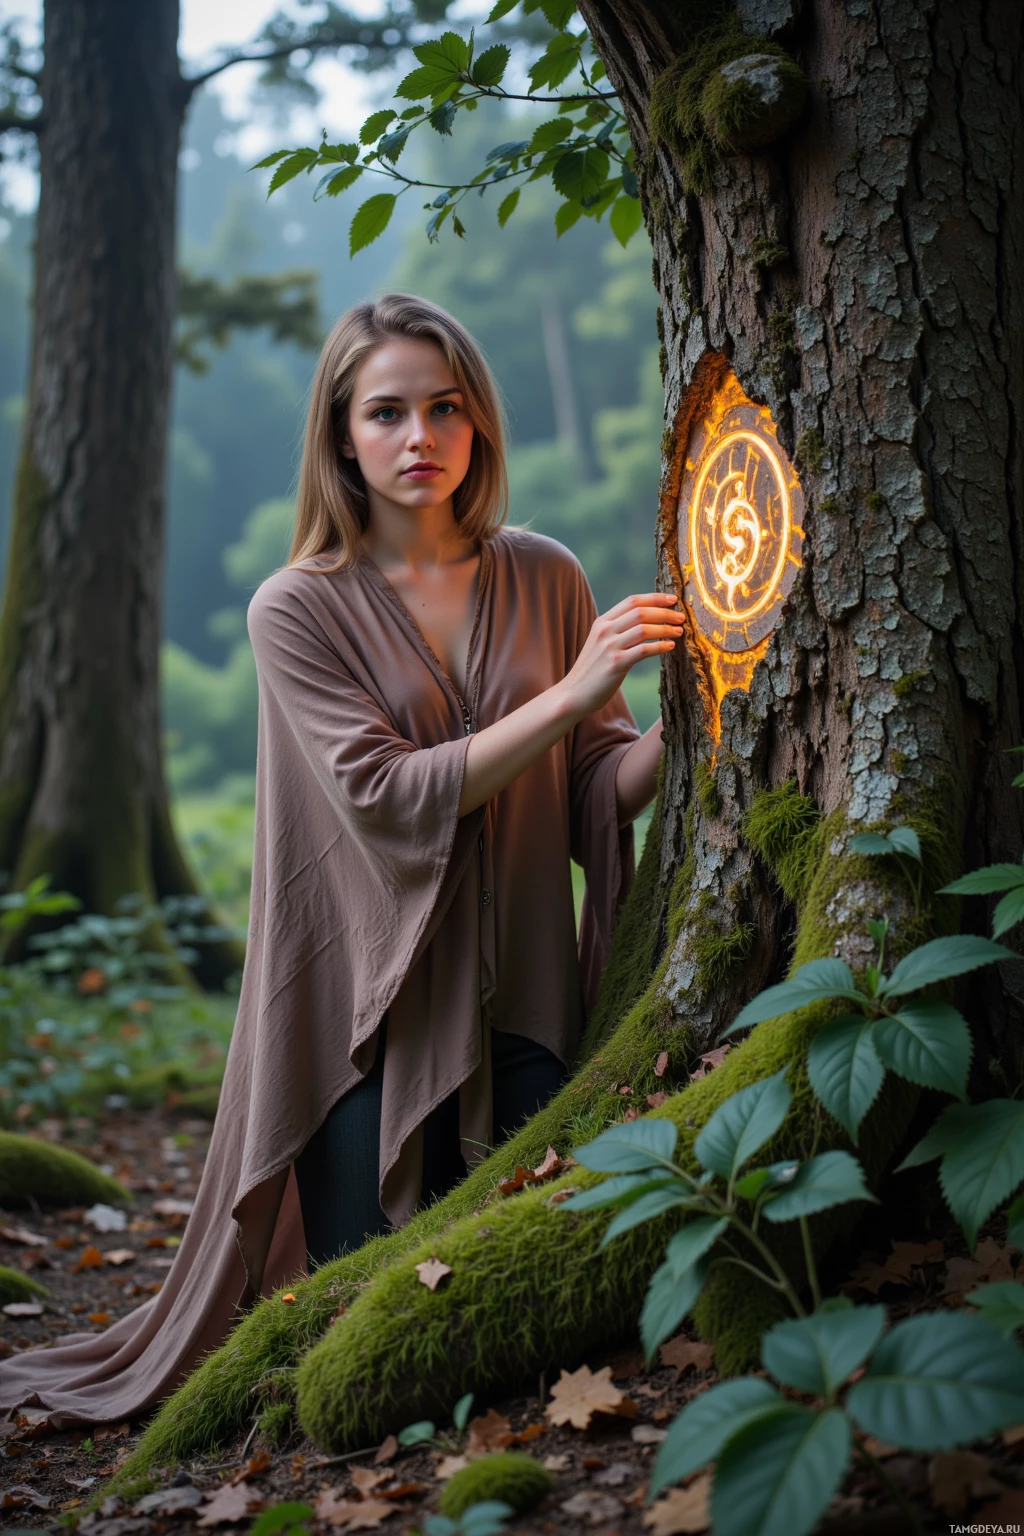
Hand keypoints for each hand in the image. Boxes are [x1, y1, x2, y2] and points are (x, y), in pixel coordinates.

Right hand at [560, 592, 684, 718]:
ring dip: (666, 629)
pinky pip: (643, 650)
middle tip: (681, 618)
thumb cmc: (592, 671)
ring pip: (644, 629)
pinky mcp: (615, 664)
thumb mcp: (601, 643)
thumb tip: (646, 622)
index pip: (632, 601)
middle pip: (640, 612)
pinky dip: (660, 646)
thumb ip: (618, 630)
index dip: (655, 598)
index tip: (673, 600)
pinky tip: (670, 647)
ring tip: (679, 632)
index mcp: (602, 622)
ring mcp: (609, 647)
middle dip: (665, 613)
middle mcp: (605, 631)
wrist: (573, 694)